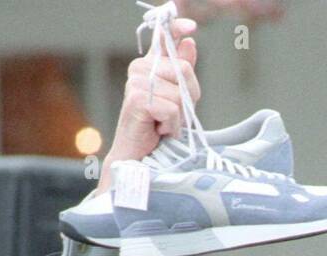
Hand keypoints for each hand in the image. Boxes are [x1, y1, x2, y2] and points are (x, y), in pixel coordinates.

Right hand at [96, 16, 199, 195]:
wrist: (138, 157)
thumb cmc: (157, 130)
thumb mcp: (177, 98)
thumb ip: (182, 72)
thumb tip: (189, 42)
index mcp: (149, 65)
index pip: (165, 38)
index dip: (177, 28)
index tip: (190, 26)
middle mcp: (140, 68)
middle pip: (184, 70)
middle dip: (188, 98)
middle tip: (173, 116)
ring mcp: (136, 83)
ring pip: (180, 93)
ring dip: (179, 117)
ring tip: (163, 125)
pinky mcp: (138, 99)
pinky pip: (172, 108)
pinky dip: (172, 125)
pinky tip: (159, 131)